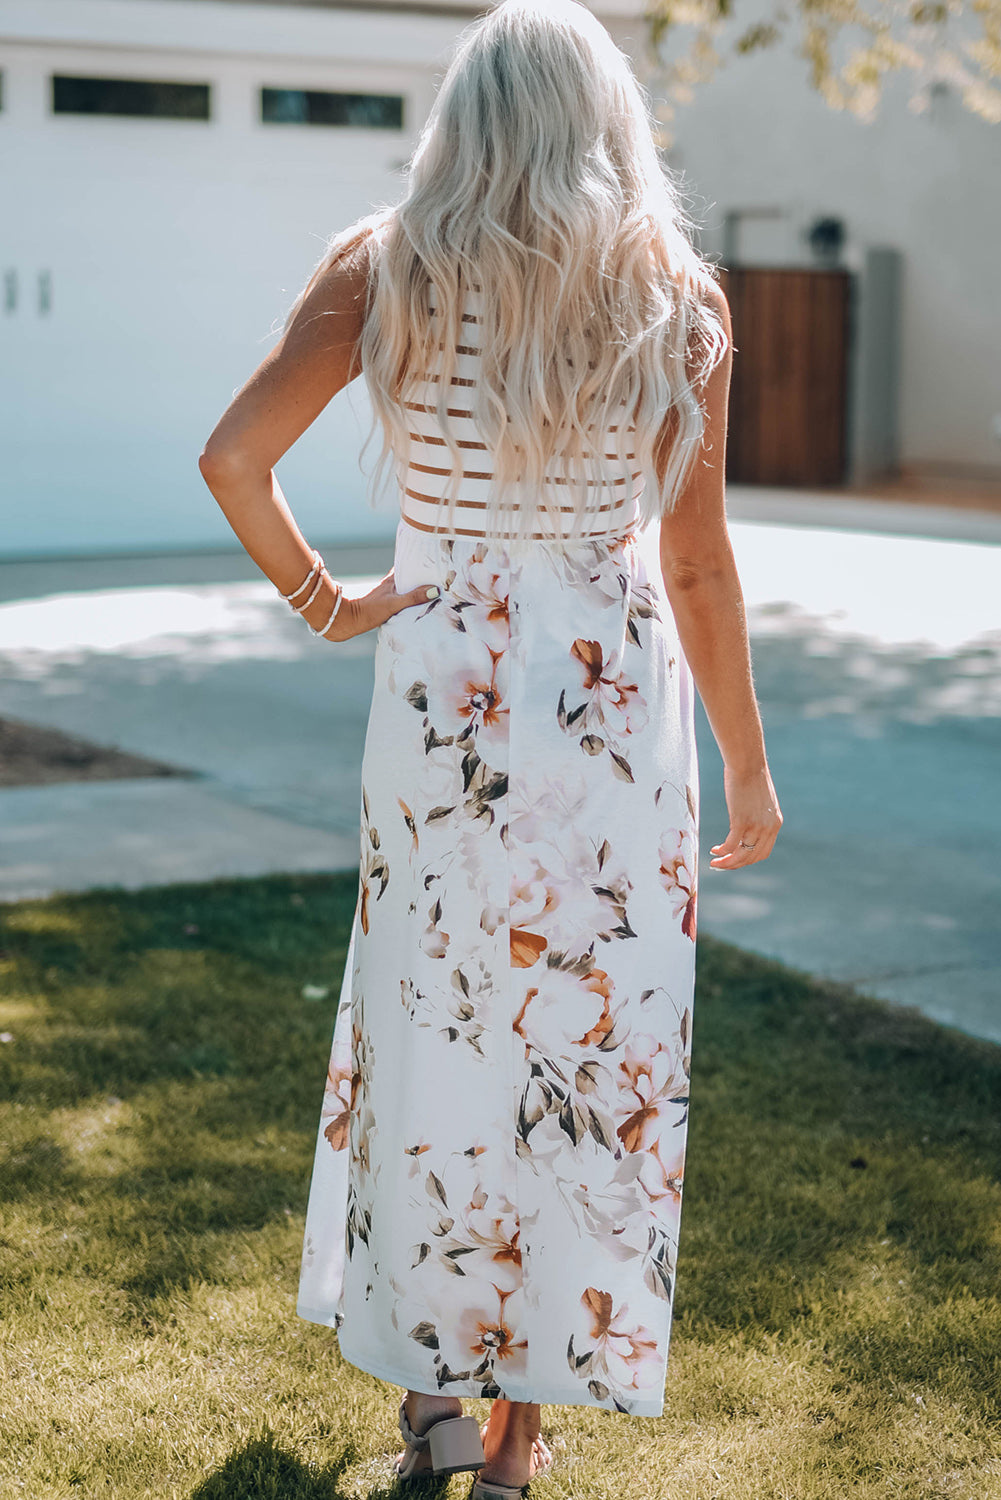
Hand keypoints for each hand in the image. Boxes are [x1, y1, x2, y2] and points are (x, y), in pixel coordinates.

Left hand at [311, 570, 439, 641]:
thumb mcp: (394, 604)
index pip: (407, 565)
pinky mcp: (381, 605)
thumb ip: (414, 597)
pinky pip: (399, 598)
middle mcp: (388, 585)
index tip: (430, 558)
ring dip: (413, 586)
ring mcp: (384, 595)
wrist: (346, 620)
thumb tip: (434, 590)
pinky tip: (412, 604)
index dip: (417, 561)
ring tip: (429, 588)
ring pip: (402, 586)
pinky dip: (407, 597)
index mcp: (391, 581)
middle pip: (406, 576)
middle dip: (419, 574)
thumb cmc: (368, 611)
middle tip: (435, 574)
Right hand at [709, 763, 781, 869]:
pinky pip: (731, 844)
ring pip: (741, 855)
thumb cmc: (751, 776)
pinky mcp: (741, 821)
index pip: (763, 852)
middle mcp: (768, 828)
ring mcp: (755, 825)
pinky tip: (714, 850)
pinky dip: (722, 851)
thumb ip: (757, 814)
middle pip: (752, 857)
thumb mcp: (761, 800)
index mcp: (775, 823)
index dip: (747, 860)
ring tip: (714, 863)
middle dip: (735, 864)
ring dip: (727, 862)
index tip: (734, 859)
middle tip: (720, 865)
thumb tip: (745, 821)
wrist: (747, 763)